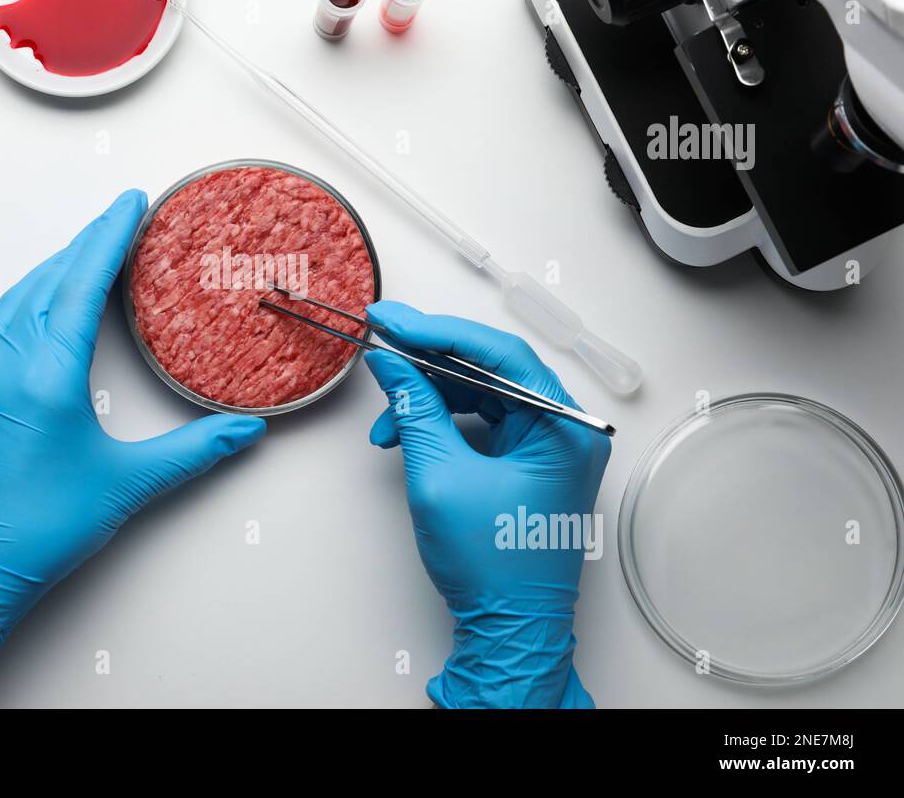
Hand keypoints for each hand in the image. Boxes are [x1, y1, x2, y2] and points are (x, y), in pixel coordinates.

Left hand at [0, 190, 265, 703]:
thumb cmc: (41, 527)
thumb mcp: (128, 484)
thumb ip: (193, 451)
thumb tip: (245, 429)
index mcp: (47, 373)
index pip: (82, 284)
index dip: (110, 237)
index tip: (132, 204)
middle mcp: (11, 362)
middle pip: (50, 278)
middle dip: (87, 240)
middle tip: (123, 215)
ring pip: (22, 295)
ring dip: (58, 263)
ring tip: (92, 248)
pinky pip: (6, 319)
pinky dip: (34, 292)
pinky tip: (51, 299)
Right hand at [363, 301, 609, 707]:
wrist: (510, 628)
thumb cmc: (494, 567)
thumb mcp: (440, 477)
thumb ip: (414, 410)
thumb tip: (391, 364)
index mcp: (563, 427)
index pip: (498, 354)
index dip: (437, 331)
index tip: (392, 321)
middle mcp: (565, 429)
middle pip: (491, 368)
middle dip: (429, 360)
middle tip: (384, 343)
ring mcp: (549, 446)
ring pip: (483, 393)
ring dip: (429, 397)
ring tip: (387, 418)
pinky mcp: (530, 461)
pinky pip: (484, 421)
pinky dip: (442, 421)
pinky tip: (407, 431)